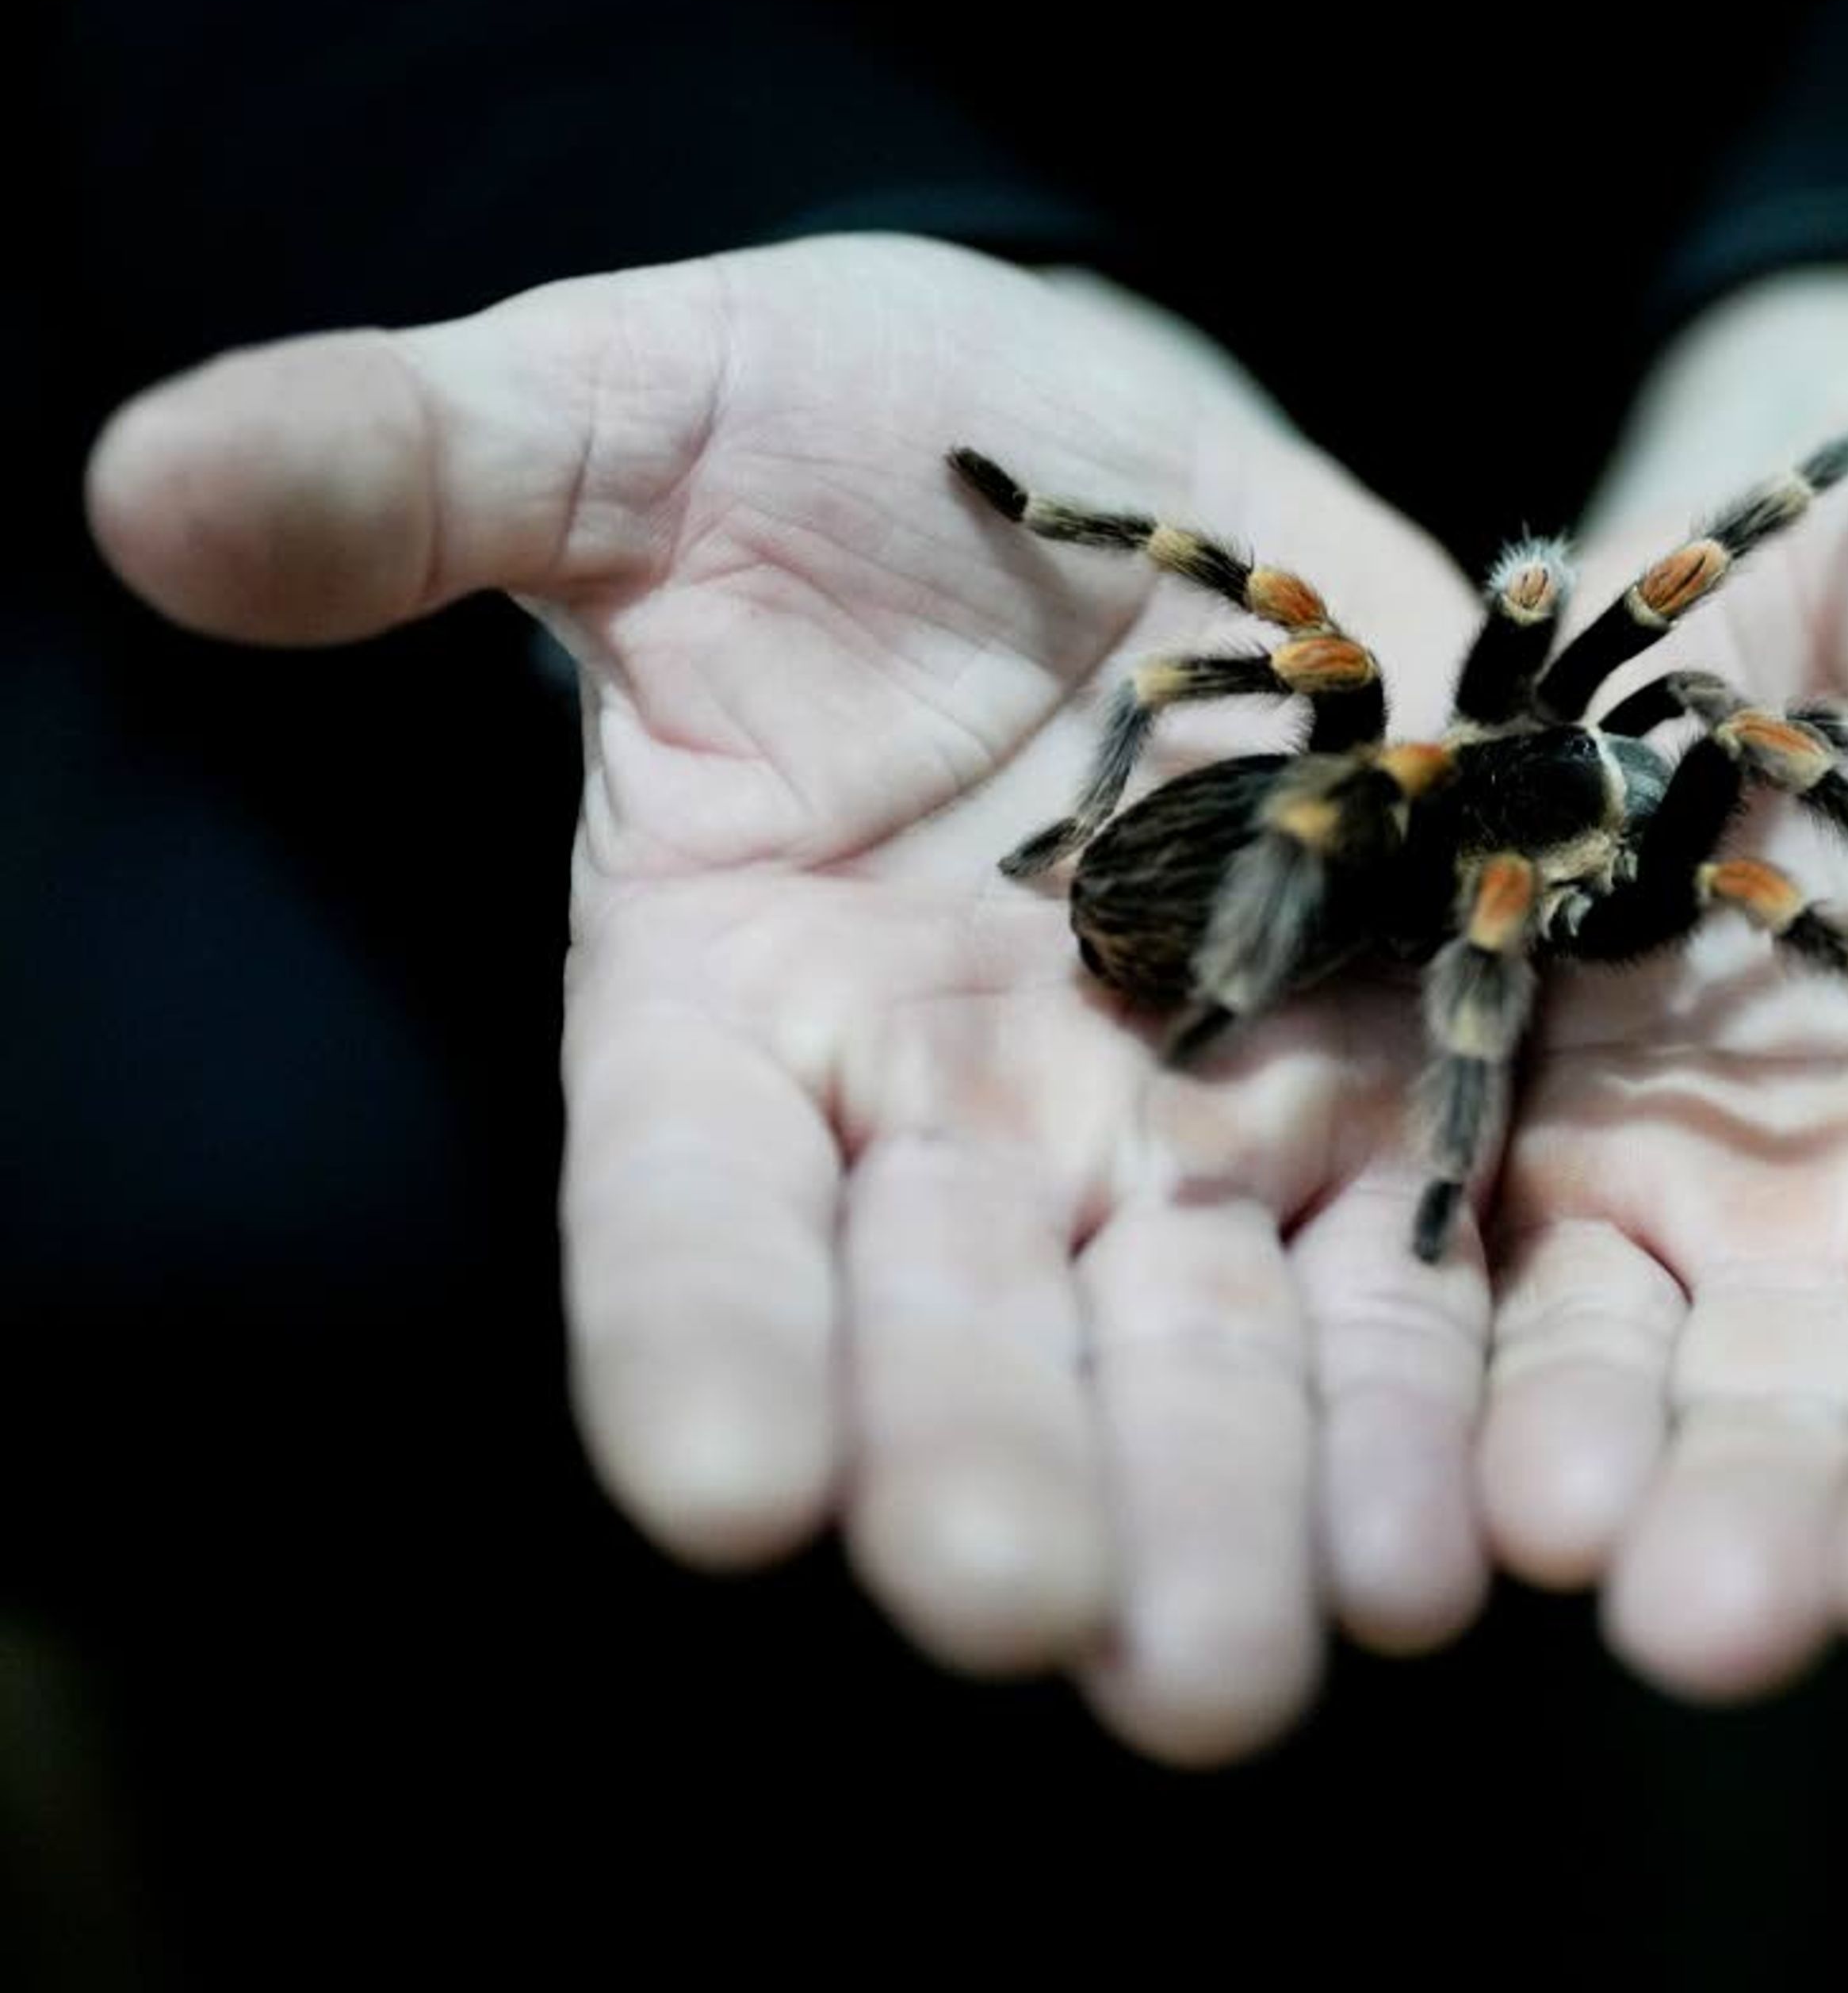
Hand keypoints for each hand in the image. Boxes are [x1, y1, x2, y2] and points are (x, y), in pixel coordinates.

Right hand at [86, 234, 1500, 1763]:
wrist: (1118, 454)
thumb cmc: (834, 441)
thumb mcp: (641, 417)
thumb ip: (432, 472)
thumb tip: (147, 485)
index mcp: (734, 1007)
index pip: (687, 1212)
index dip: (697, 1340)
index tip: (723, 1485)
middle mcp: (953, 1122)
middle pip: (968, 1337)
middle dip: (1005, 1476)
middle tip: (1049, 1621)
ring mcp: (1181, 1119)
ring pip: (1206, 1347)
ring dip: (1246, 1500)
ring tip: (1284, 1651)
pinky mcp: (1387, 1070)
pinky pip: (1415, 1259)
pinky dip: (1439, 1389)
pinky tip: (1478, 1524)